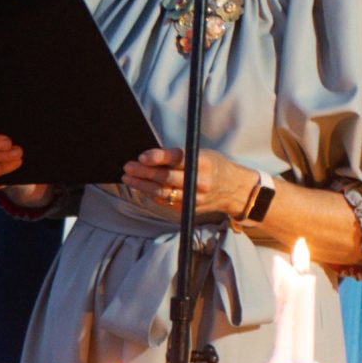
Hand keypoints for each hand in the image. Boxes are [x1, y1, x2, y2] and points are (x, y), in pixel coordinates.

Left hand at [121, 147, 257, 218]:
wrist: (234, 190)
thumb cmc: (214, 166)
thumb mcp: (202, 154)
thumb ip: (179, 156)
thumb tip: (149, 157)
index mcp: (203, 163)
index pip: (177, 159)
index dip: (157, 158)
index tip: (141, 156)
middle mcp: (199, 181)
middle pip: (165, 178)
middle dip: (143, 172)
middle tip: (127, 167)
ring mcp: (194, 197)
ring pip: (162, 192)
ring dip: (141, 185)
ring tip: (128, 178)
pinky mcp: (188, 208)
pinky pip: (165, 201)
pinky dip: (151, 194)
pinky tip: (141, 187)